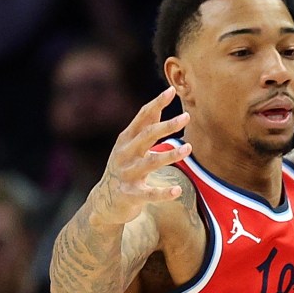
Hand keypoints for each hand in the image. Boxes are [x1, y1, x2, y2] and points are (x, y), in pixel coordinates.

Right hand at [92, 89, 191, 226]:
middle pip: (147, 135)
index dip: (157, 103)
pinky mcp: (130, 195)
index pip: (142, 117)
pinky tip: (177, 191)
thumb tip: (158, 105)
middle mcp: (125, 154)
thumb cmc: (124, 168)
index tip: (172, 90)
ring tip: (188, 148)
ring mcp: (127, 174)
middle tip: (187, 116)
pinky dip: (164, 193)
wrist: (104, 202)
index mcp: (126, 139)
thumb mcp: (130, 146)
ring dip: (171, 154)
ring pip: (150, 162)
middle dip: (167, 125)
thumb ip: (144, 128)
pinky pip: (149, 193)